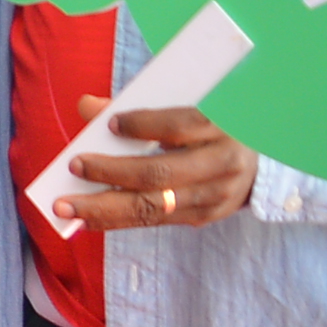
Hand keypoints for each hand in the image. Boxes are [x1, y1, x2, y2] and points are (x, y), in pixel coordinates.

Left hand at [53, 94, 256, 230]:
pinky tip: (88, 219)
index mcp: (219, 126)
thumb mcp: (185, 106)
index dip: (144, 125)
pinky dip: (118, 221)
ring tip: (66, 207)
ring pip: (155, 205)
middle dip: (111, 172)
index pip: (180, 125)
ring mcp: (217, 195)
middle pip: (160, 172)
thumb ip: (139, 106)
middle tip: (72, 166)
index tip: (111, 123)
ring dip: (105, 209)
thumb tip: (87, 107)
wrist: (260, 157)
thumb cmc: (208, 124)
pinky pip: (157, 221)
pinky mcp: (206, 216)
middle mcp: (222, 163)